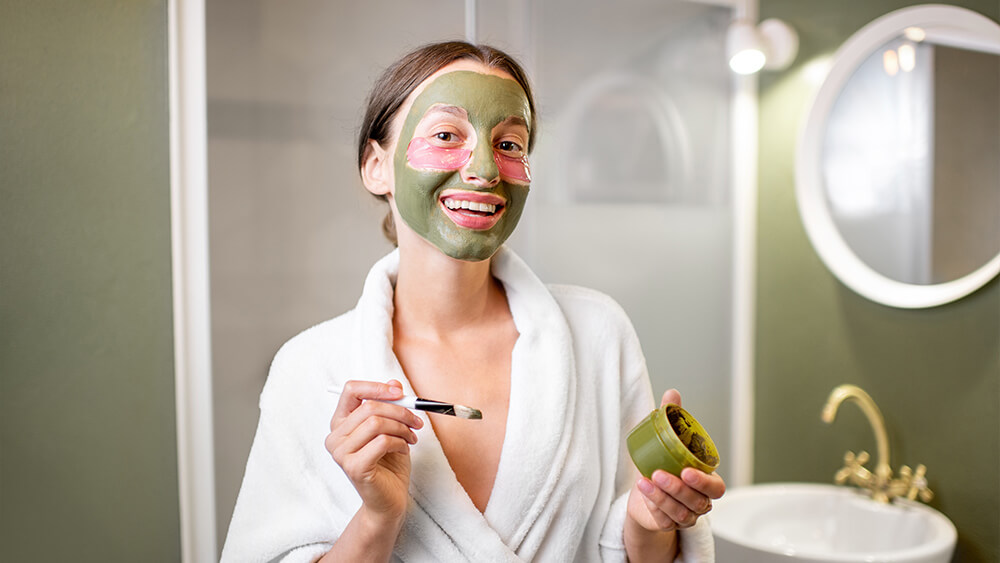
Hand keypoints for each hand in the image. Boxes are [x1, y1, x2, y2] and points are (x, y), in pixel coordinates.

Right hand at [325, 379, 423, 523]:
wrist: (389, 500)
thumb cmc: (389, 464)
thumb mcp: (392, 429)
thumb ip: (389, 406)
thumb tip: (394, 382)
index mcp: (340, 423)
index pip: (351, 390)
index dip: (376, 387)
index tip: (400, 392)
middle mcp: (335, 437)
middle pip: (369, 407)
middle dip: (399, 411)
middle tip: (416, 421)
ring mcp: (341, 453)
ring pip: (377, 423)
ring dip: (402, 427)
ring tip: (412, 437)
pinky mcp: (354, 467)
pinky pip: (382, 442)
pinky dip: (400, 442)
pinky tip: (405, 449)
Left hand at [626, 389, 725, 533]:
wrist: (645, 492)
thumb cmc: (664, 464)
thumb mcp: (667, 441)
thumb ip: (672, 419)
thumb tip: (672, 393)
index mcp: (706, 482)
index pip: (716, 488)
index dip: (704, 482)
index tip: (687, 470)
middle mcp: (699, 502)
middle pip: (698, 502)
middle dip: (678, 489)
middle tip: (660, 474)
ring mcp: (685, 516)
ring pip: (681, 513)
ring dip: (662, 497)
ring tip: (646, 480)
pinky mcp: (667, 524)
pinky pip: (664, 520)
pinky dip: (654, 505)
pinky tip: (643, 490)